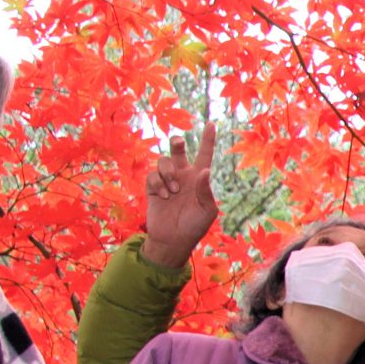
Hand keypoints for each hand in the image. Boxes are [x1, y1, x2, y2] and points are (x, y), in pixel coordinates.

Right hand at [141, 125, 219, 270]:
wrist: (173, 240)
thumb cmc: (194, 226)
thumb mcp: (206, 210)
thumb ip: (205, 191)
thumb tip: (203, 170)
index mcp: (199, 178)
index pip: (205, 154)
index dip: (208, 139)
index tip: (212, 123)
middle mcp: (183, 175)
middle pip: (178, 150)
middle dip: (177, 142)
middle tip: (179, 143)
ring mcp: (167, 180)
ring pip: (164, 161)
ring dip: (168, 173)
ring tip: (173, 191)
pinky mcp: (153, 188)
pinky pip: (152, 175)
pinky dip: (157, 183)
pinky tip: (163, 196)